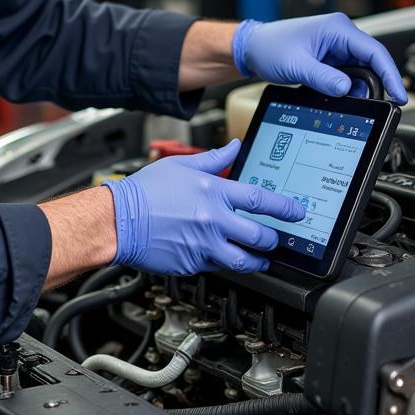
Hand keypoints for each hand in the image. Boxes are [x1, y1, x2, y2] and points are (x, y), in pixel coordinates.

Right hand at [102, 140, 305, 275]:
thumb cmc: (145, 191)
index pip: (259, 201)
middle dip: (273, 239)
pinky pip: (217, 267)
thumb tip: (235, 147)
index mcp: (212, 192)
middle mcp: (212, 220)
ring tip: (260, 258)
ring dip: (257, 260)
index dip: (284, 208)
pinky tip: (221, 255)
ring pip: (244, 261)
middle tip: (275, 238)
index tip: (296, 212)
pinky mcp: (191, 264)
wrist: (117, 220)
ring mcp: (203, 246)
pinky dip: (223, 262)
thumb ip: (214, 159)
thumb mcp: (181, 165)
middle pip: (259, 236)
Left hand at [232, 13, 407, 103]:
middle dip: (375, 84)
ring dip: (358, 87)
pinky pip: (347, 75)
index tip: (398, 94)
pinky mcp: (329, 59)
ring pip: (360, 70)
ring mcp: (336, 47)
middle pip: (371, 62)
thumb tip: (346, 90)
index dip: (390, 74)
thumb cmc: (269, 47)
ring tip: (351, 101)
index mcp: (337, 28)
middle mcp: (340, 35)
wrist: (252, 48)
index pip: (374, 52)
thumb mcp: (297, 65)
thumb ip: (322, 78)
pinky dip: (347, 87)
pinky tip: (340, 96)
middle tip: (377, 104)